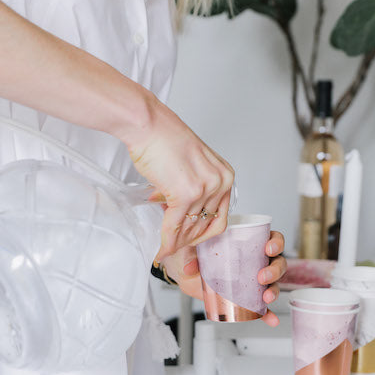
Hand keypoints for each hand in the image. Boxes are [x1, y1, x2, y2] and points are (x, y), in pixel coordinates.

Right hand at [121, 89, 233, 257]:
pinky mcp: (185, 193)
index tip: (191, 239)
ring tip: (166, 249)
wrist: (148, 125)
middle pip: (206, 224)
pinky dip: (168, 240)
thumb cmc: (164, 139)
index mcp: (225, 175)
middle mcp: (220, 182)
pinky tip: (162, 248)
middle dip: (189, 239)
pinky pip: (175, 225)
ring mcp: (204, 188)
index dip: (203, 232)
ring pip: (190, 227)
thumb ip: (194, 188)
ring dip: (177, 241)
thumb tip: (184, 212)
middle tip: (175, 245)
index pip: (221, 215)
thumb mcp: (192, 166)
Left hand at [164, 230, 286, 326]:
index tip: (268, 248)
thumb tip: (190, 267)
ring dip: (274, 291)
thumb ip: (194, 257)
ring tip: (266, 297)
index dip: (276, 243)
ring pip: (274, 284)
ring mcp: (255, 281)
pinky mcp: (249, 298)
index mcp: (251, 244)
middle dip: (274, 270)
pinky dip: (268, 314)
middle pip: (278, 263)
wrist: (191, 275)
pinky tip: (271, 320)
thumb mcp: (197, 252)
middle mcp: (257, 261)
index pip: (273, 239)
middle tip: (261, 277)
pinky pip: (263, 307)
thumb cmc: (201, 256)